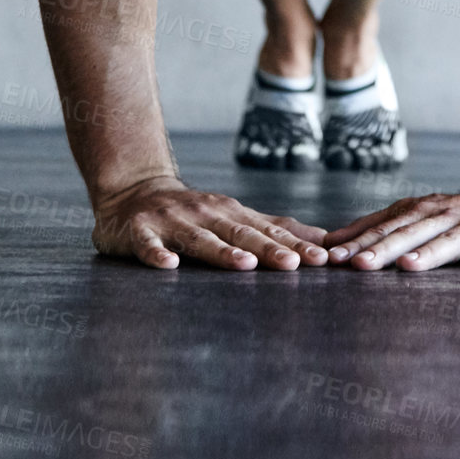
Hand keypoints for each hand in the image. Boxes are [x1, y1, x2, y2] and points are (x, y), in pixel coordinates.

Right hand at [92, 175, 328, 269]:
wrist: (133, 193)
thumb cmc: (194, 213)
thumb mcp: (235, 217)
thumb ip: (275, 230)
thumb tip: (326, 240)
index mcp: (231, 214)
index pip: (268, 231)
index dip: (296, 245)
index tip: (322, 260)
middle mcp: (206, 215)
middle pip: (240, 234)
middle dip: (268, 249)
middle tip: (294, 264)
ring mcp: (173, 222)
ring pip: (200, 239)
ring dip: (222, 252)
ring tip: (244, 264)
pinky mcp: (140, 232)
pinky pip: (148, 245)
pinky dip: (157, 254)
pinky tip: (168, 265)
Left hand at [325, 180, 459, 271]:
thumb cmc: (458, 217)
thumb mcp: (419, 216)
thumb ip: (381, 228)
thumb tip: (330, 243)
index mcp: (423, 210)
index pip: (386, 226)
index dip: (359, 241)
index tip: (333, 258)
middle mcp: (447, 213)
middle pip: (412, 232)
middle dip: (384, 248)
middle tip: (358, 265)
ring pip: (451, 239)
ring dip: (430, 253)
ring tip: (407, 267)